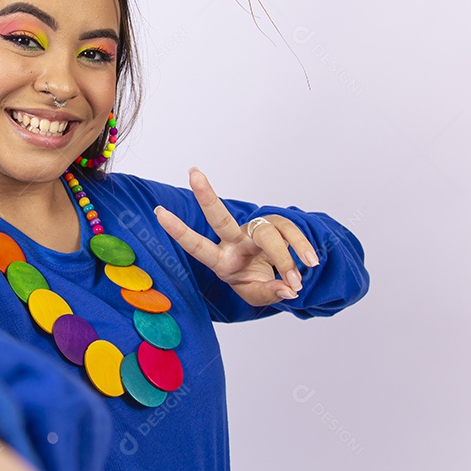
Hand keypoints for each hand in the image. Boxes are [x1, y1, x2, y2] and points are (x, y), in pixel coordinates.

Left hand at [154, 167, 319, 306]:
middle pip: (220, 218)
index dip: (179, 231)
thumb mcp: (257, 296)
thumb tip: (289, 289)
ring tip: (297, 282)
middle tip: (193, 173)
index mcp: (222, 261)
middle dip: (206, 196)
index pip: (198, 246)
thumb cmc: (257, 284)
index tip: (159, 213)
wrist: (277, 275)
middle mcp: (234, 241)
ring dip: (284, 259)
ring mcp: (254, 231)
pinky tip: (311, 262)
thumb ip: (270, 293)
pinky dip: (302, 249)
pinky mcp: (276, 224)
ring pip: (268, 235)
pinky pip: (290, 232)